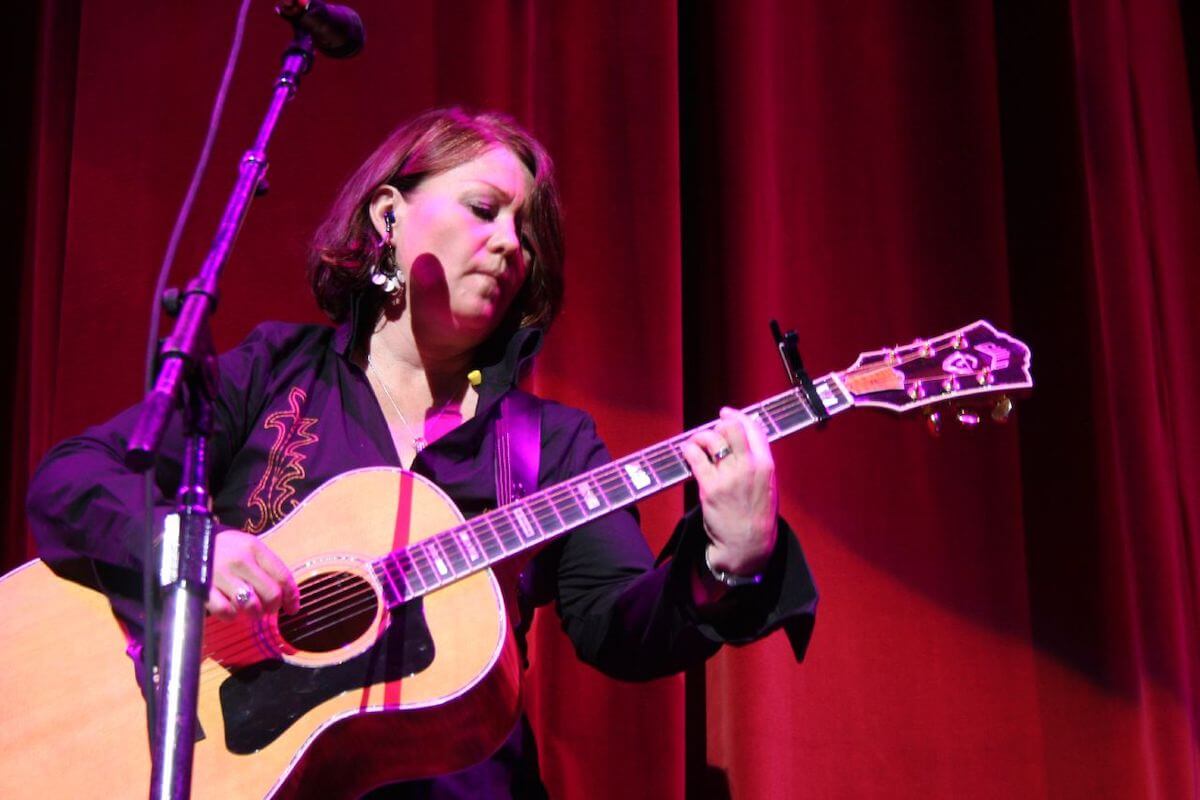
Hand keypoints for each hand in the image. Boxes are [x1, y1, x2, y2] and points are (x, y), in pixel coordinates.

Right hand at [207, 529, 299, 620]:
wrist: (188, 540)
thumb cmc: (226, 549)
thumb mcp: (248, 548)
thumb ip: (267, 567)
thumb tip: (287, 597)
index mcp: (254, 548)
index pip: (283, 576)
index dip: (292, 597)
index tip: (293, 608)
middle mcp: (240, 561)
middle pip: (271, 594)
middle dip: (273, 607)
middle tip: (267, 608)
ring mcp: (221, 575)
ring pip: (250, 605)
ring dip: (254, 613)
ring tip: (250, 610)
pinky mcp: (203, 589)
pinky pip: (226, 611)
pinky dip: (231, 616)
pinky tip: (230, 610)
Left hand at [681, 407, 778, 577]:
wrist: (747, 544)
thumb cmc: (757, 516)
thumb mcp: (768, 485)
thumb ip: (758, 462)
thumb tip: (741, 441)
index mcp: (766, 465)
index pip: (753, 428)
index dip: (737, 416)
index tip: (726, 413)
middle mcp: (749, 466)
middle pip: (732, 428)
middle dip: (719, 424)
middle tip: (712, 432)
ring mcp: (729, 476)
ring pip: (711, 438)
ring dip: (700, 437)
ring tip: (697, 444)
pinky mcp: (710, 487)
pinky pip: (695, 456)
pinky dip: (688, 449)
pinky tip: (687, 452)